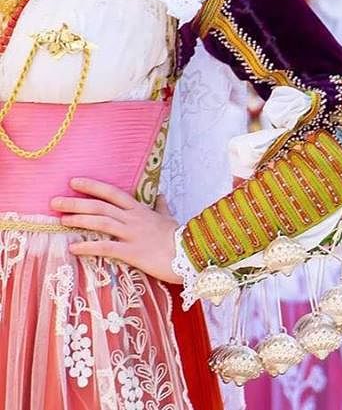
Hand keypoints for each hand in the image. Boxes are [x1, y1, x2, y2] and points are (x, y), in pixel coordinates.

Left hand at [51, 178, 181, 283]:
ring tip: (61, 220)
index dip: (93, 187)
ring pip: (101, 223)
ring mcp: (133, 234)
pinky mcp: (133, 252)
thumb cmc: (179, 237)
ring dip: (79, 220)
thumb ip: (161, 207)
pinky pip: (107, 247)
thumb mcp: (169, 218)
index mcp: (140, 210)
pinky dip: (89, 247)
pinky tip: (74, 248)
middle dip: (76, 203)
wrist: (191, 255)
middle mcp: (134, 219)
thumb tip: (160, 195)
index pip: (113, 193)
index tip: (74, 182)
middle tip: (55, 202)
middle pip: (101, 207)